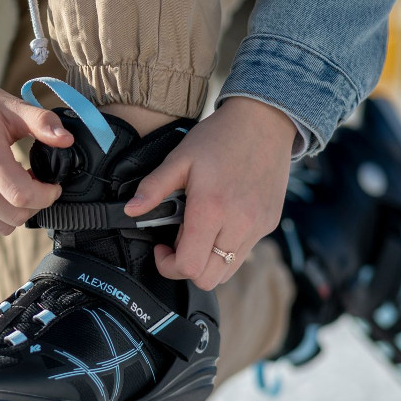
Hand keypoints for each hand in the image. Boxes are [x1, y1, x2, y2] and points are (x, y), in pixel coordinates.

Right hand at [0, 76, 73, 233]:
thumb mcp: (12, 106)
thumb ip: (42, 122)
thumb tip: (67, 140)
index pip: (21, 195)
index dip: (46, 196)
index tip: (52, 186)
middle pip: (12, 216)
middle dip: (34, 205)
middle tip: (35, 184)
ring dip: (15, 212)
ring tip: (16, 186)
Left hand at [124, 97, 293, 289]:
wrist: (264, 122)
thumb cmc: (220, 137)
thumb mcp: (179, 158)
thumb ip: (153, 187)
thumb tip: (130, 210)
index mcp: (211, 209)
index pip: (188, 266)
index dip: (168, 265)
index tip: (161, 248)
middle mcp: (238, 224)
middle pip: (208, 278)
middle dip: (187, 267)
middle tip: (179, 241)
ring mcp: (257, 227)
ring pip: (228, 271)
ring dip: (208, 261)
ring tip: (200, 231)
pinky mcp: (269, 224)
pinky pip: (244, 252)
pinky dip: (227, 248)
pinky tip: (220, 221)